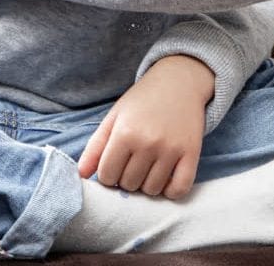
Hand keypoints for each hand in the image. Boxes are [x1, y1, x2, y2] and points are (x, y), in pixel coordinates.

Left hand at [77, 55, 212, 198]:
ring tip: (147, 169)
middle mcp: (148, 142)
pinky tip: (166, 181)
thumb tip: (81, 176)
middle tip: (132, 164)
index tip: (115, 164)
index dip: (108, 174)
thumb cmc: (143, 100)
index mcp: (125, 133)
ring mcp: (171, 149)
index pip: (107, 176)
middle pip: (129, 185)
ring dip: (146, 185)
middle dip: (126, 179)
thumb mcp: (115, 117)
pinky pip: (180, 189)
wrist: (179, 81)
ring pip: (152, 190)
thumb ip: (95, 146)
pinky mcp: (192, 152)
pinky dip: (170, 192)